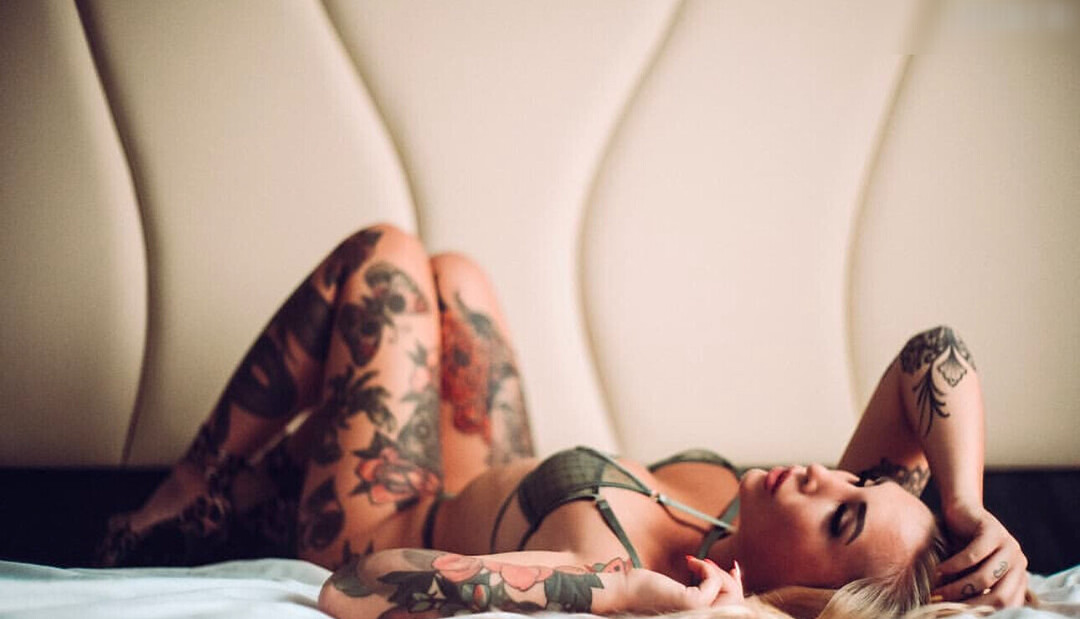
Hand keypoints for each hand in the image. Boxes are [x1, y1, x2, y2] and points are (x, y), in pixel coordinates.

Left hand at [626, 556, 743, 612]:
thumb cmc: (650, 591)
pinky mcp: (691, 603)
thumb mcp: (686, 590)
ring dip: (718, 573)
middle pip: (738, 603)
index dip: (738, 587)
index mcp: (701, 618)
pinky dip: (706, 568)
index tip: (733, 568)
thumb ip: (709, 588)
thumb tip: (735, 569)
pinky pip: (713, 583)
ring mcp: (698, 615)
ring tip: (697, 563)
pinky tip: (689, 562)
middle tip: (708, 564)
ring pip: (731, 594)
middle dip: (730, 579)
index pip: (736, 609)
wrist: (624, 591)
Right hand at [934, 503, 1028, 606]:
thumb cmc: (963, 546)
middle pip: (1000, 597)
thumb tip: (962, 616)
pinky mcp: (993, 530)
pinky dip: (953, 566)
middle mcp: (1019, 562)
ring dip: (957, 587)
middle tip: (945, 605)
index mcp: (1018, 576)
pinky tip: (938, 570)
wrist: (961, 510)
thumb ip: (975, 591)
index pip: (1009, 606)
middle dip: (970, 605)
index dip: (984, 613)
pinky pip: (972, 555)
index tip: (958, 615)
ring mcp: (1009, 545)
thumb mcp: (972, 572)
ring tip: (937, 590)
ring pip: (985, 578)